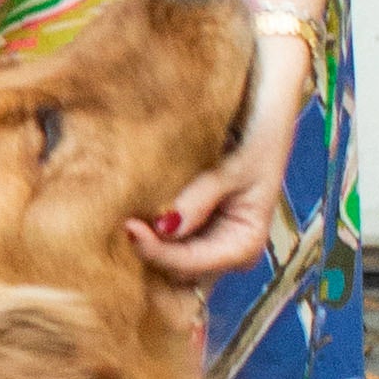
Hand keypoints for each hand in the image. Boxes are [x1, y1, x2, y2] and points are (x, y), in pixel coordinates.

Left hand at [135, 43, 307, 293]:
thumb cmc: (257, 135)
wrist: (265, 103)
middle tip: (112, 229)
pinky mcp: (194, 224)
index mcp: (244, 245)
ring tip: (113, 225)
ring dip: (144, 247)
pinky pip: (166, 241)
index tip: (127, 227)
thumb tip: (165, 228)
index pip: (190, 265)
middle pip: (177, 274)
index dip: (157, 253)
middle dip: (146, 257)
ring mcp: (209, 241)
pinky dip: (148, 234)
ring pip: (168, 263)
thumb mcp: (233, 167)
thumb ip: (199, 199)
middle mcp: (226, 252)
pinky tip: (125, 216)